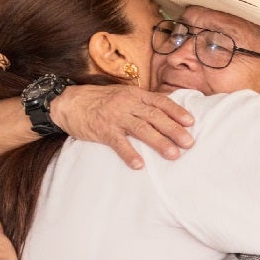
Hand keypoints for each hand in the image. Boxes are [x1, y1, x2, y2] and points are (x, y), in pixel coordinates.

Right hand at [49, 85, 194, 168]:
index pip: (160, 101)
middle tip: (189, 143)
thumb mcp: (122, 95)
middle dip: (174, 130)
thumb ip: (141, 102)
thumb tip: (163, 111)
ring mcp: (115, 116)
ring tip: (173, 155)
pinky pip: (118, 143)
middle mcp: (127, 104)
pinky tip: (139, 165)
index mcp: (134, 94)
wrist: (68, 102)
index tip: (191, 122)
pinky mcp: (102, 130)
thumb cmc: (98, 100)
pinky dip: (129, 154)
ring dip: (159, 142)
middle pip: (155, 117)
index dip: (176, 112)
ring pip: (141, 129)